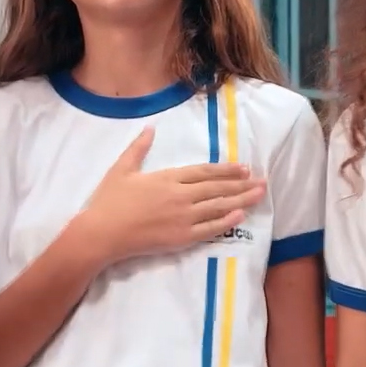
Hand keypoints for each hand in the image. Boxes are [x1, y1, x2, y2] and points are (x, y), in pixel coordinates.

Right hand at [75, 127, 266, 263]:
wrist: (102, 234)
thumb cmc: (109, 201)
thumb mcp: (121, 169)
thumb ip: (138, 148)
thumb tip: (150, 128)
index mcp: (167, 178)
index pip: (204, 172)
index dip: (226, 170)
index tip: (244, 168)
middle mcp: (180, 196)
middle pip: (217, 188)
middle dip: (242, 184)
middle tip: (263, 182)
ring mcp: (182, 218)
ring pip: (218, 207)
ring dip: (241, 200)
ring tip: (259, 196)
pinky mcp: (180, 238)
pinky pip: (209, 229)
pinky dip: (226, 222)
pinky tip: (240, 216)